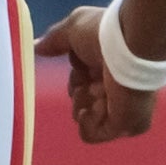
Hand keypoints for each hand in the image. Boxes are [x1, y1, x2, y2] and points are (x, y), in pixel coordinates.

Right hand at [34, 5, 158, 142]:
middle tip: (89, 80)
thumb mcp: (72, 29)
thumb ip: (54, 40)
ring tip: (96, 91)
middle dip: (78, 90)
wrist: (130, 48)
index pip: (82, 81)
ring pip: (84, 117)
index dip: (76, 75)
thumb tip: (35, 46)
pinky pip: (93, 135)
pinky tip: (93, 108)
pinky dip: (86, 124)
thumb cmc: (104, 34)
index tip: (81, 66)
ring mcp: (122, 108)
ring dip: (82, 104)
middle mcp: (117, 87)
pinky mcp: (125, 124)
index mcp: (109, 66)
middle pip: (82, 99)